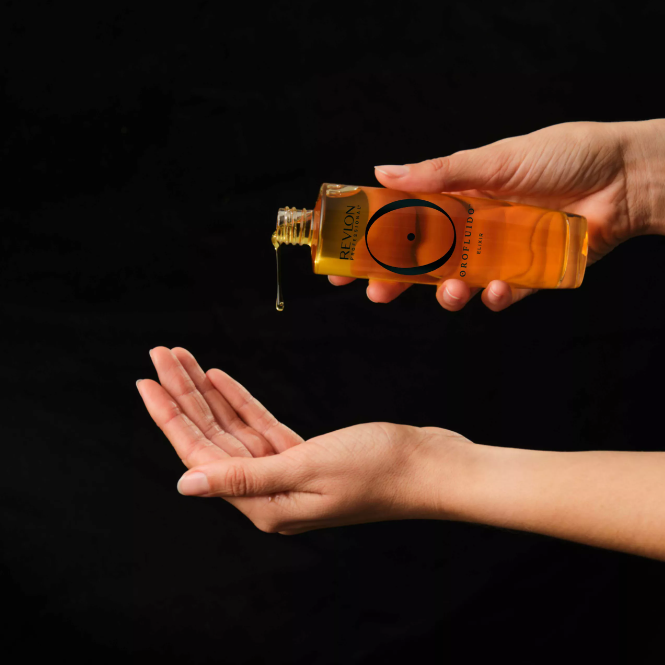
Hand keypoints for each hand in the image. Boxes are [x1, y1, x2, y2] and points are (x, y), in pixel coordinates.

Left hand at [137, 347, 472, 533]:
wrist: (430, 466)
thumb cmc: (379, 470)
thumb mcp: (306, 469)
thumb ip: (243, 476)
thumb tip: (186, 483)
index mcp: (263, 505)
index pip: (201, 455)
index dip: (171, 416)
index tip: (147, 381)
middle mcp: (268, 492)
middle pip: (213, 437)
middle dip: (184, 395)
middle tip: (160, 356)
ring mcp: (286, 473)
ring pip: (235, 428)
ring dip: (209, 394)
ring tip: (183, 359)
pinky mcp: (304, 455)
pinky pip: (261, 426)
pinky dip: (240, 402)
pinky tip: (221, 380)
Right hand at [331, 119, 663, 310]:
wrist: (625, 177)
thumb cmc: (563, 155)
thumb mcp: (494, 160)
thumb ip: (440, 172)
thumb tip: (383, 170)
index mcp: (457, 199)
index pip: (404, 222)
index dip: (374, 240)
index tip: (344, 258)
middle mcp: (472, 229)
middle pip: (423, 261)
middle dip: (396, 281)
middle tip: (376, 294)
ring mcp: (497, 255)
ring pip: (457, 284)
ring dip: (445, 294)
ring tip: (447, 293)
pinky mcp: (526, 276)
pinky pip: (500, 297)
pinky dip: (493, 299)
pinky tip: (493, 291)